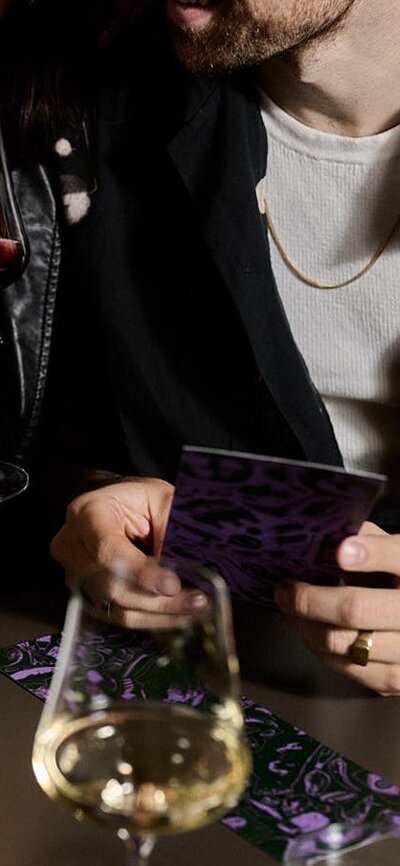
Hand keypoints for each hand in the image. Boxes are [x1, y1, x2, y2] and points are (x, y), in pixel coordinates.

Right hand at [50, 477, 207, 627]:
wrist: (125, 507)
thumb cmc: (143, 500)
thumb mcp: (161, 501)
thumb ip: (169, 532)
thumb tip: (188, 572)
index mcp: (86, 512)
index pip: (108, 550)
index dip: (141, 572)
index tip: (173, 585)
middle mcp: (72, 546)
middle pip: (111, 586)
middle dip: (158, 599)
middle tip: (197, 600)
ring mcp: (76, 575)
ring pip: (118, 608)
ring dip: (160, 613)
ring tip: (195, 607)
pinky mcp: (89, 596)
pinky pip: (122, 616)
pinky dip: (154, 618)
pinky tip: (179, 612)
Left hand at [274, 521, 399, 695]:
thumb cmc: (398, 578)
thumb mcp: (392, 550)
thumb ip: (367, 538)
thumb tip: (323, 530)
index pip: (398, 557)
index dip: (371, 554)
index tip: (341, 551)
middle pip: (355, 609)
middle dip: (308, 598)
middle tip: (285, 588)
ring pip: (342, 642)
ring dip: (305, 625)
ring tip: (290, 608)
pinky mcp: (396, 679)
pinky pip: (347, 668)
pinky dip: (318, 648)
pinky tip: (308, 629)